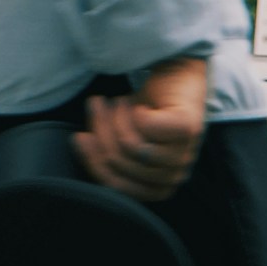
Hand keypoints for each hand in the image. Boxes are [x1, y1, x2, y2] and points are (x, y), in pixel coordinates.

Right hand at [75, 54, 210, 204]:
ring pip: (130, 146)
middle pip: (119, 162)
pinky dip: (134, 111)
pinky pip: (145, 127)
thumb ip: (104, 151)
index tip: (79, 136)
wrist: (177, 76)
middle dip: (101, 131)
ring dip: (116, 118)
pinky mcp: (187, 129)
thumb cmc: (147, 112)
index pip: (115, 186)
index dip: (93, 161)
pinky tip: (139, 104)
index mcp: (157, 188)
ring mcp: (184, 155)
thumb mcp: (119, 137)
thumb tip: (79, 141)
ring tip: (117, 101)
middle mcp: (173, 177)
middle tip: (97, 105)